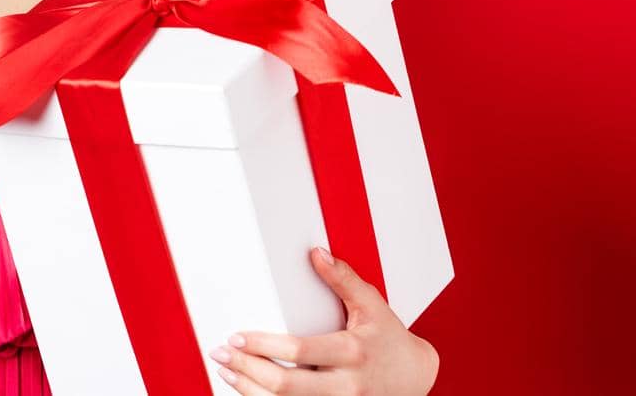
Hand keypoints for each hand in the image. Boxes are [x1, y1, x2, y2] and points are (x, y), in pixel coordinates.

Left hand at [207, 247, 438, 394]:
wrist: (415, 376)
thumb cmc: (390, 339)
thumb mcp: (372, 304)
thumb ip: (343, 279)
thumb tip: (316, 253)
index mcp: (352, 351)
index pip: (301, 351)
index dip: (265, 345)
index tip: (237, 336)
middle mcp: (347, 385)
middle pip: (288, 386)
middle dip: (248, 370)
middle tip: (221, 353)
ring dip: (250, 390)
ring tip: (226, 370)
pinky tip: (248, 389)